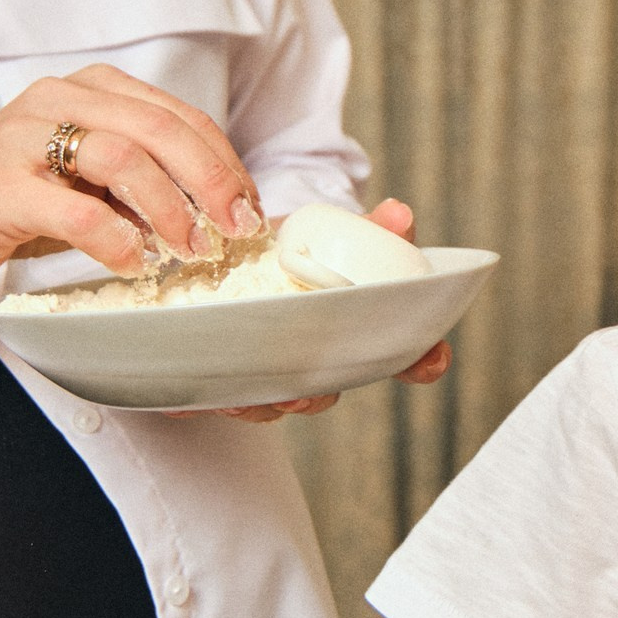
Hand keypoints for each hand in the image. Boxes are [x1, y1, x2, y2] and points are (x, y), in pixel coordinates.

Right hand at [0, 64, 264, 301]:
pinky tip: (137, 262)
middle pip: (161, 129)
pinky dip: (118, 239)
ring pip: (125, 159)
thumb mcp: (86, 176)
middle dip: (213, 181)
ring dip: (171, 210)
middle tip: (237, 228)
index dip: (224, 162)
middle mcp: (57, 99)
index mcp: (89, 88)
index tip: (250, 206)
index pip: (178, 115)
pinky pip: (76, 210)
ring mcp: (23, 138)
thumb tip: (222, 207)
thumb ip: (142, 174)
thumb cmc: (12, 203)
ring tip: (191, 250)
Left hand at [198, 198, 455, 423]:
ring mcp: (267, 374)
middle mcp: (316, 360)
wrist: (224, 250)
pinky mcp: (215, 378)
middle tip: (310, 390)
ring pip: (271, 402)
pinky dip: (201, 399)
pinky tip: (188, 397)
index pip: (404, 353)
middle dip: (318, 395)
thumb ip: (363, 228)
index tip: (429, 359)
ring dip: (260, 403)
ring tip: (246, 395)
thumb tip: (398, 213)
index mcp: (353, 327)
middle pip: (328, 390)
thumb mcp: (324, 230)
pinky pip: (211, 398)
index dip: (422, 359)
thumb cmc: (286, 250)